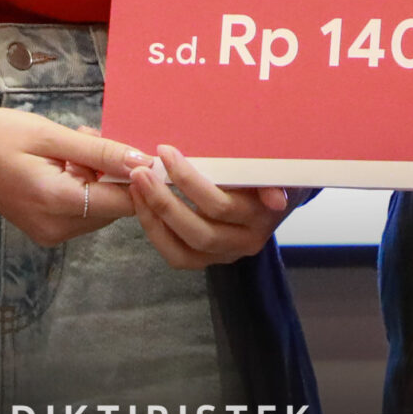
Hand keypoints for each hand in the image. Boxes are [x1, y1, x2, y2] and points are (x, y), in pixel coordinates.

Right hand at [0, 107, 142, 247]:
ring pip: (99, 207)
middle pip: (113, 206)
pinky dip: (81, 184)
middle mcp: (56, 228)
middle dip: (111, 171)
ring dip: (95, 175)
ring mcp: (48, 233)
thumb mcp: (50, 135)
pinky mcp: (43, 228)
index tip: (143, 148)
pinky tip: (62, 159)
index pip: (124, 203)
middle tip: (86, 137)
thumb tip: (144, 162)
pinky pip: (80, 209)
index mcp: (57, 203)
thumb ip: (99, 151)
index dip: (140, 177)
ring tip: (70, 145)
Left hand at [129, 144, 291, 267]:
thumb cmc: (267, 170)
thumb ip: (270, 178)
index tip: (165, 152)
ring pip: (185, 251)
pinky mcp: (209, 261)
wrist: (276, 192)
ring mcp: (227, 255)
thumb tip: (276, 200)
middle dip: (164, 202)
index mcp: (261, 217)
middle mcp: (246, 242)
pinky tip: (142, 206)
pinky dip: (156, 233)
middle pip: (200, 232)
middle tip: (140, 172)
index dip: (189, 181)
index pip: (220, 205)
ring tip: (135, 188)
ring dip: (155, 219)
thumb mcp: (273, 166)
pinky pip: (178, 257)